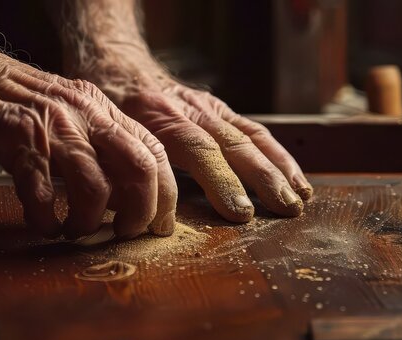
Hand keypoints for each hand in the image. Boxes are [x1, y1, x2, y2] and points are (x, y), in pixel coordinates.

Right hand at [0, 24, 177, 238]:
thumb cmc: (3, 101)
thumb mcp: (60, 116)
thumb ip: (90, 145)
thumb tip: (118, 193)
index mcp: (98, 108)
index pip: (153, 150)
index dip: (165, 193)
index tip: (157, 222)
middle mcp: (83, 113)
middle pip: (139, 167)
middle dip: (140, 212)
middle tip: (124, 234)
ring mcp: (50, 125)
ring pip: (95, 184)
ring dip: (90, 220)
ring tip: (75, 231)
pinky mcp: (14, 139)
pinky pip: (42, 190)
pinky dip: (46, 217)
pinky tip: (42, 223)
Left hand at [72, 47, 311, 221]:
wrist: (117, 65)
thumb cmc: (106, 108)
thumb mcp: (102, 134)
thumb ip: (118, 167)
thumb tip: (133, 211)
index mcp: (157, 117)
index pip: (196, 148)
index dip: (221, 181)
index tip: (240, 212)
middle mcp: (188, 109)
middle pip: (232, 143)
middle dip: (263, 178)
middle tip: (284, 209)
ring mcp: (207, 107)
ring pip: (249, 135)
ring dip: (278, 167)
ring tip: (298, 197)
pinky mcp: (218, 108)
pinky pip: (252, 129)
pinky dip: (275, 153)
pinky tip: (292, 175)